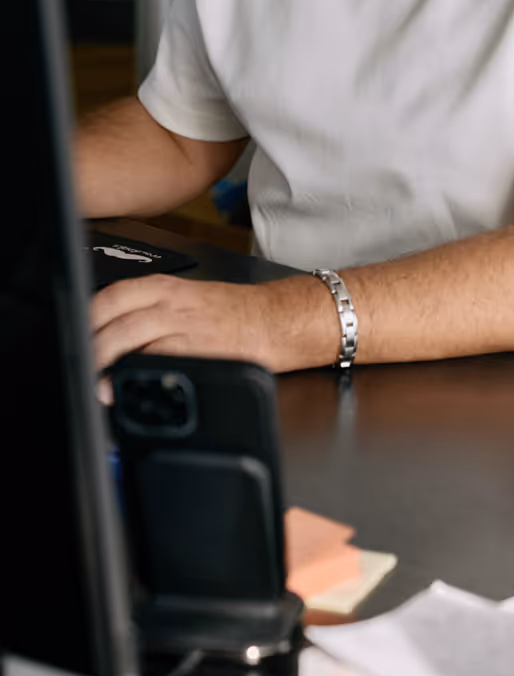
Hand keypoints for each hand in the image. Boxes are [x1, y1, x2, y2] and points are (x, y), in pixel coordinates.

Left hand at [90, 274, 338, 375]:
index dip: (87, 317)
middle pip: (114, 318)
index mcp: (166, 287)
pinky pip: (158, 361)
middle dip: (90, 344)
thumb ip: (151, 313)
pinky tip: (125, 388)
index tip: (74, 336)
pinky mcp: (198, 351)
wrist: (276, 320)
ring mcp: (184, 326)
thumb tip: (111, 336)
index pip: (111, 295)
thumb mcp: (187, 300)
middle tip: (80, 364)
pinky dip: (136, 375)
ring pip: (129, 337)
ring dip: (104, 360)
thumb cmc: (233, 313)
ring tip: (95, 380)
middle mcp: (171, 302)